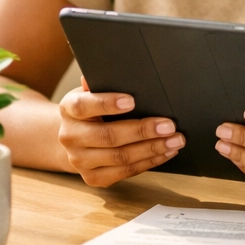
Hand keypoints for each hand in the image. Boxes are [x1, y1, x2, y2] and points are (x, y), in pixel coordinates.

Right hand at [57, 76, 184, 186]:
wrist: (76, 137)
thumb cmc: (93, 107)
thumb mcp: (93, 91)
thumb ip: (103, 81)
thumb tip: (117, 66)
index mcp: (69, 109)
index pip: (84, 106)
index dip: (107, 103)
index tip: (132, 100)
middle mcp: (70, 136)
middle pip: (108, 136)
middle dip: (142, 131)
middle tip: (169, 125)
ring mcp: (79, 160)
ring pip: (119, 157)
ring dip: (152, 149)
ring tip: (175, 140)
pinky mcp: (93, 177)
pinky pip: (124, 172)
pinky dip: (149, 162)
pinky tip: (166, 152)